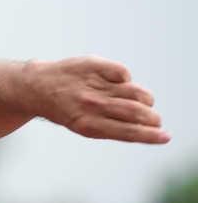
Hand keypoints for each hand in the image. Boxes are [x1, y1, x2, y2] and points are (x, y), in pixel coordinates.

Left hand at [30, 56, 169, 143]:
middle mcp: (91, 105)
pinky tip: (120, 83)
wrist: (38, 87)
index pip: (127, 132)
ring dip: (145, 99)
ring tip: (144, 103)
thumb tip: (147, 129)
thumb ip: (112, 128)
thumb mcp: (85, 126)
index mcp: (88, 125)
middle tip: (155, 119)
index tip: (166, 136)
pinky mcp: (92, 65)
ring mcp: (92, 85)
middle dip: (151, 117)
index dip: (150, 135)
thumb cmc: (68, 109)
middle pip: (134, 112)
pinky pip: (122, 73)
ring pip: (133, 92)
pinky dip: (126, 79)